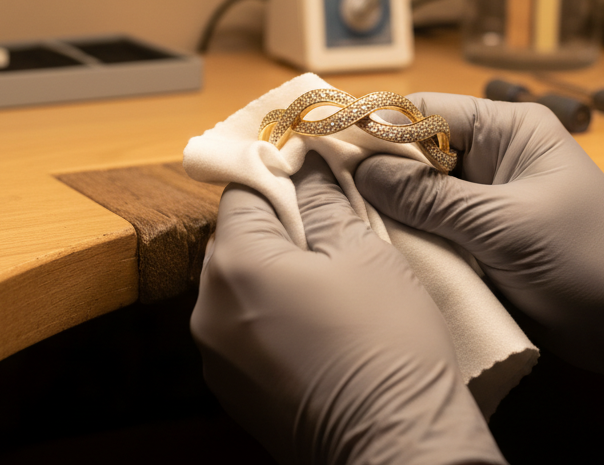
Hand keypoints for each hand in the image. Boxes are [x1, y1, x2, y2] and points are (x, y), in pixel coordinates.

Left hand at [191, 151, 505, 464]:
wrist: (396, 445)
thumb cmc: (385, 343)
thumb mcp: (363, 252)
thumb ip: (325, 201)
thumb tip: (307, 166)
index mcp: (234, 265)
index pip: (242, 190)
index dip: (280, 174)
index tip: (315, 172)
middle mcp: (207, 310)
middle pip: (236, 240)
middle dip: (281, 226)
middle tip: (336, 226)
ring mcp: (215, 357)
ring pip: (240, 286)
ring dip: (277, 271)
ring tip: (335, 278)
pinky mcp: (233, 391)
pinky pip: (246, 330)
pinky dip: (274, 315)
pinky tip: (324, 322)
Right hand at [354, 94, 603, 417]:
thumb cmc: (582, 262)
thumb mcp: (500, 225)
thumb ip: (429, 197)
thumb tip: (363, 170)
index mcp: (512, 128)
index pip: (428, 110)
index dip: (376, 126)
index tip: (325, 142)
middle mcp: (499, 152)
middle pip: (420, 148)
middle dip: (378, 167)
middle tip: (324, 185)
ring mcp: (492, 193)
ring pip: (423, 187)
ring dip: (391, 203)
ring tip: (340, 213)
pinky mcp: (487, 231)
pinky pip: (437, 220)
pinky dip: (411, 230)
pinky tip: (377, 241)